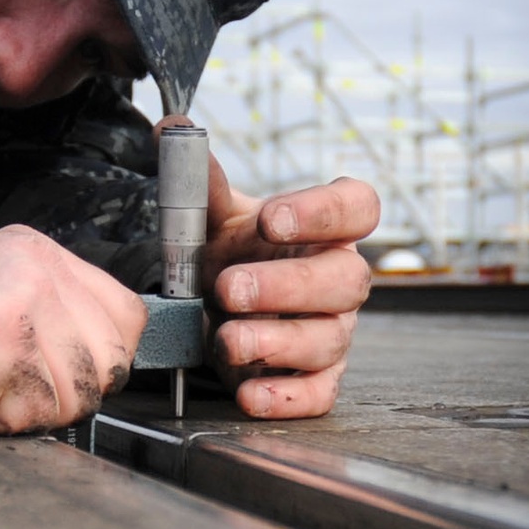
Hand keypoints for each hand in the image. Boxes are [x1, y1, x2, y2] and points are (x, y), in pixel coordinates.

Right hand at [0, 225, 146, 434]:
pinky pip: (42, 414)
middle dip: (69, 393)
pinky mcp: (6, 344)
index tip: (60, 375)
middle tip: (10, 386)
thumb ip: (52, 314)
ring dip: (34, 411)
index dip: (101, 361)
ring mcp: (22, 299)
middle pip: (113, 359)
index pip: (127, 315)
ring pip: (83, 392)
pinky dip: (5, 425)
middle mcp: (35, 264)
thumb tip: (115, 354)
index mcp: (35, 250)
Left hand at [199, 139, 379, 418]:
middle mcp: (341, 278)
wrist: (221, 306)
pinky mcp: (318, 378)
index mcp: (327, 228)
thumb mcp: (215, 218)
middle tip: (230, 288)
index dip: (321, 214)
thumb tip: (172, 131)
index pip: (357, 208)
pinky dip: (286, 397)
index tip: (270, 220)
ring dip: (276, 342)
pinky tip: (249, 394)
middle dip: (287, 286)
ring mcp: (334, 331)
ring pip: (328, 339)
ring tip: (227, 340)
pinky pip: (319, 393)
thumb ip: (202, 181)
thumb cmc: (233, 254)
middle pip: (345, 280)